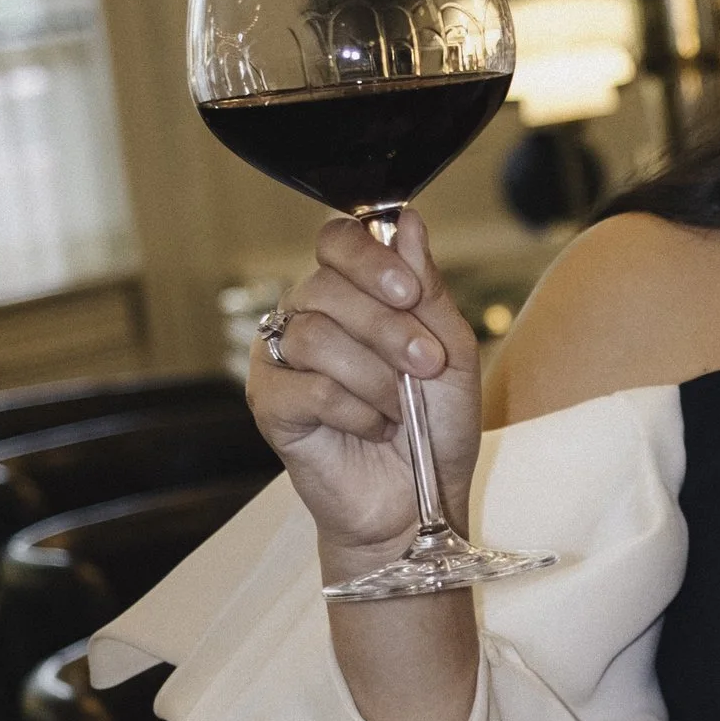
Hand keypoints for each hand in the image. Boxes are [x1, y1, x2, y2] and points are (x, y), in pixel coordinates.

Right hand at [248, 209, 481, 564]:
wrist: (419, 499)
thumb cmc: (434, 425)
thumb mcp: (449, 349)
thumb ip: (427, 287)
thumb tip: (408, 221)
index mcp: (349, 293)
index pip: (336, 240)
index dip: (369, 258)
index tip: (409, 292)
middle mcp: (307, 316)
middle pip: (324, 287)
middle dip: (387, 328)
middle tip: (426, 364)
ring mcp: (281, 360)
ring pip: (314, 337)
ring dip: (375, 376)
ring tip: (400, 407)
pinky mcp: (269, 405)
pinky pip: (308, 389)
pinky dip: (354, 410)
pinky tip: (372, 426)